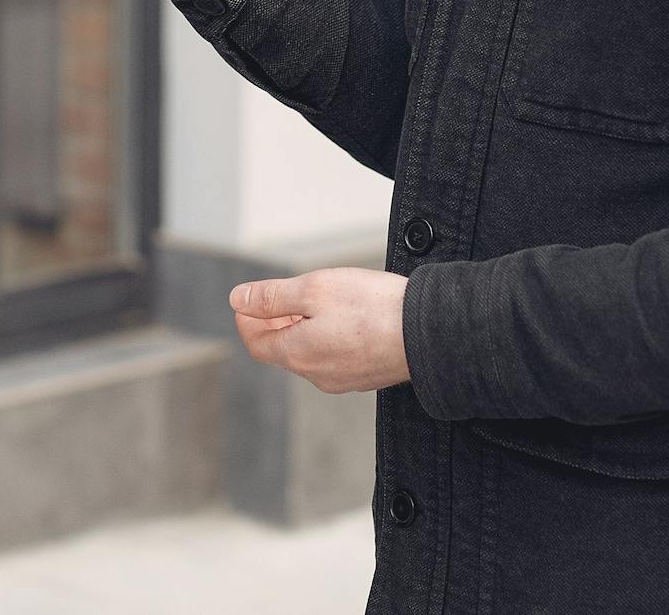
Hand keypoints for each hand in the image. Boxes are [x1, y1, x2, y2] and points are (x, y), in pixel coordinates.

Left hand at [229, 268, 410, 394]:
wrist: (429, 332)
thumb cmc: (371, 307)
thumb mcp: (313, 289)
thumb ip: (272, 297)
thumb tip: (238, 299)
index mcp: (298, 354)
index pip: (257, 343)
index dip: (247, 319)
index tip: (248, 300)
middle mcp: (317, 375)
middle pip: (281, 350)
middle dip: (273, 323)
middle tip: (276, 297)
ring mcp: (343, 379)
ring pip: (308, 355)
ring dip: (300, 330)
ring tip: (310, 303)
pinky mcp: (366, 376)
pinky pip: (334, 359)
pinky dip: (325, 338)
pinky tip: (341, 318)